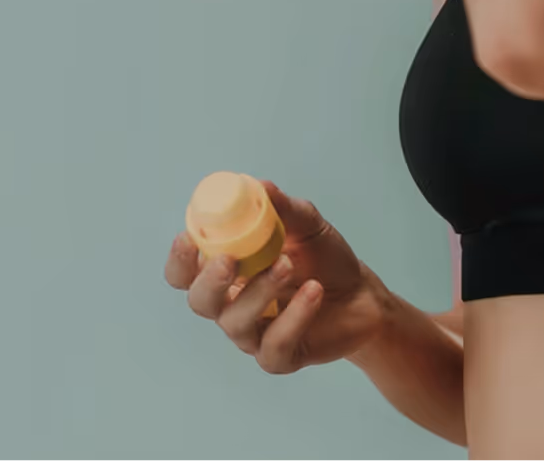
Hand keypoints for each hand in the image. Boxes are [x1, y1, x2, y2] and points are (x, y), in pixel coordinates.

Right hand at [161, 181, 390, 374]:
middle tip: (230, 260)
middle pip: (199, 302)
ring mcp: (253, 334)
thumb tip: (258, 186)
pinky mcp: (279, 357)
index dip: (179, 259)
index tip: (189, 237)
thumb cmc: (324, 259)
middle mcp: (231, 304)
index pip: (184, 272)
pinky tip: (313, 291)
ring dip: (259, 291)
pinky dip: (293, 317)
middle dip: (209, 281)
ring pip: (236, 323)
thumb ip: (281, 208)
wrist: (363, 295)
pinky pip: (274, 345)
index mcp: (226, 271)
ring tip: (289, 266)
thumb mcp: (306, 224)